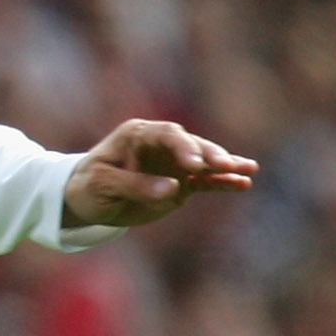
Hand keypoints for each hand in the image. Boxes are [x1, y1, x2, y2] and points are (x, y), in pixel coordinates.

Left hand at [63, 119, 257, 230]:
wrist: (86, 200)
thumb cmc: (88, 187)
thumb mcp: (102, 186)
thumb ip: (134, 185)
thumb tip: (173, 189)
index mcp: (138, 135)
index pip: (167, 135)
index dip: (183, 147)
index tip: (194, 165)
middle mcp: (161, 144)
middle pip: (191, 145)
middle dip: (210, 155)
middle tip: (225, 166)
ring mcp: (174, 163)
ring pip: (204, 161)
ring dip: (226, 165)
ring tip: (248, 170)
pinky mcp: (182, 183)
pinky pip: (206, 181)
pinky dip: (224, 182)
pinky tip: (244, 183)